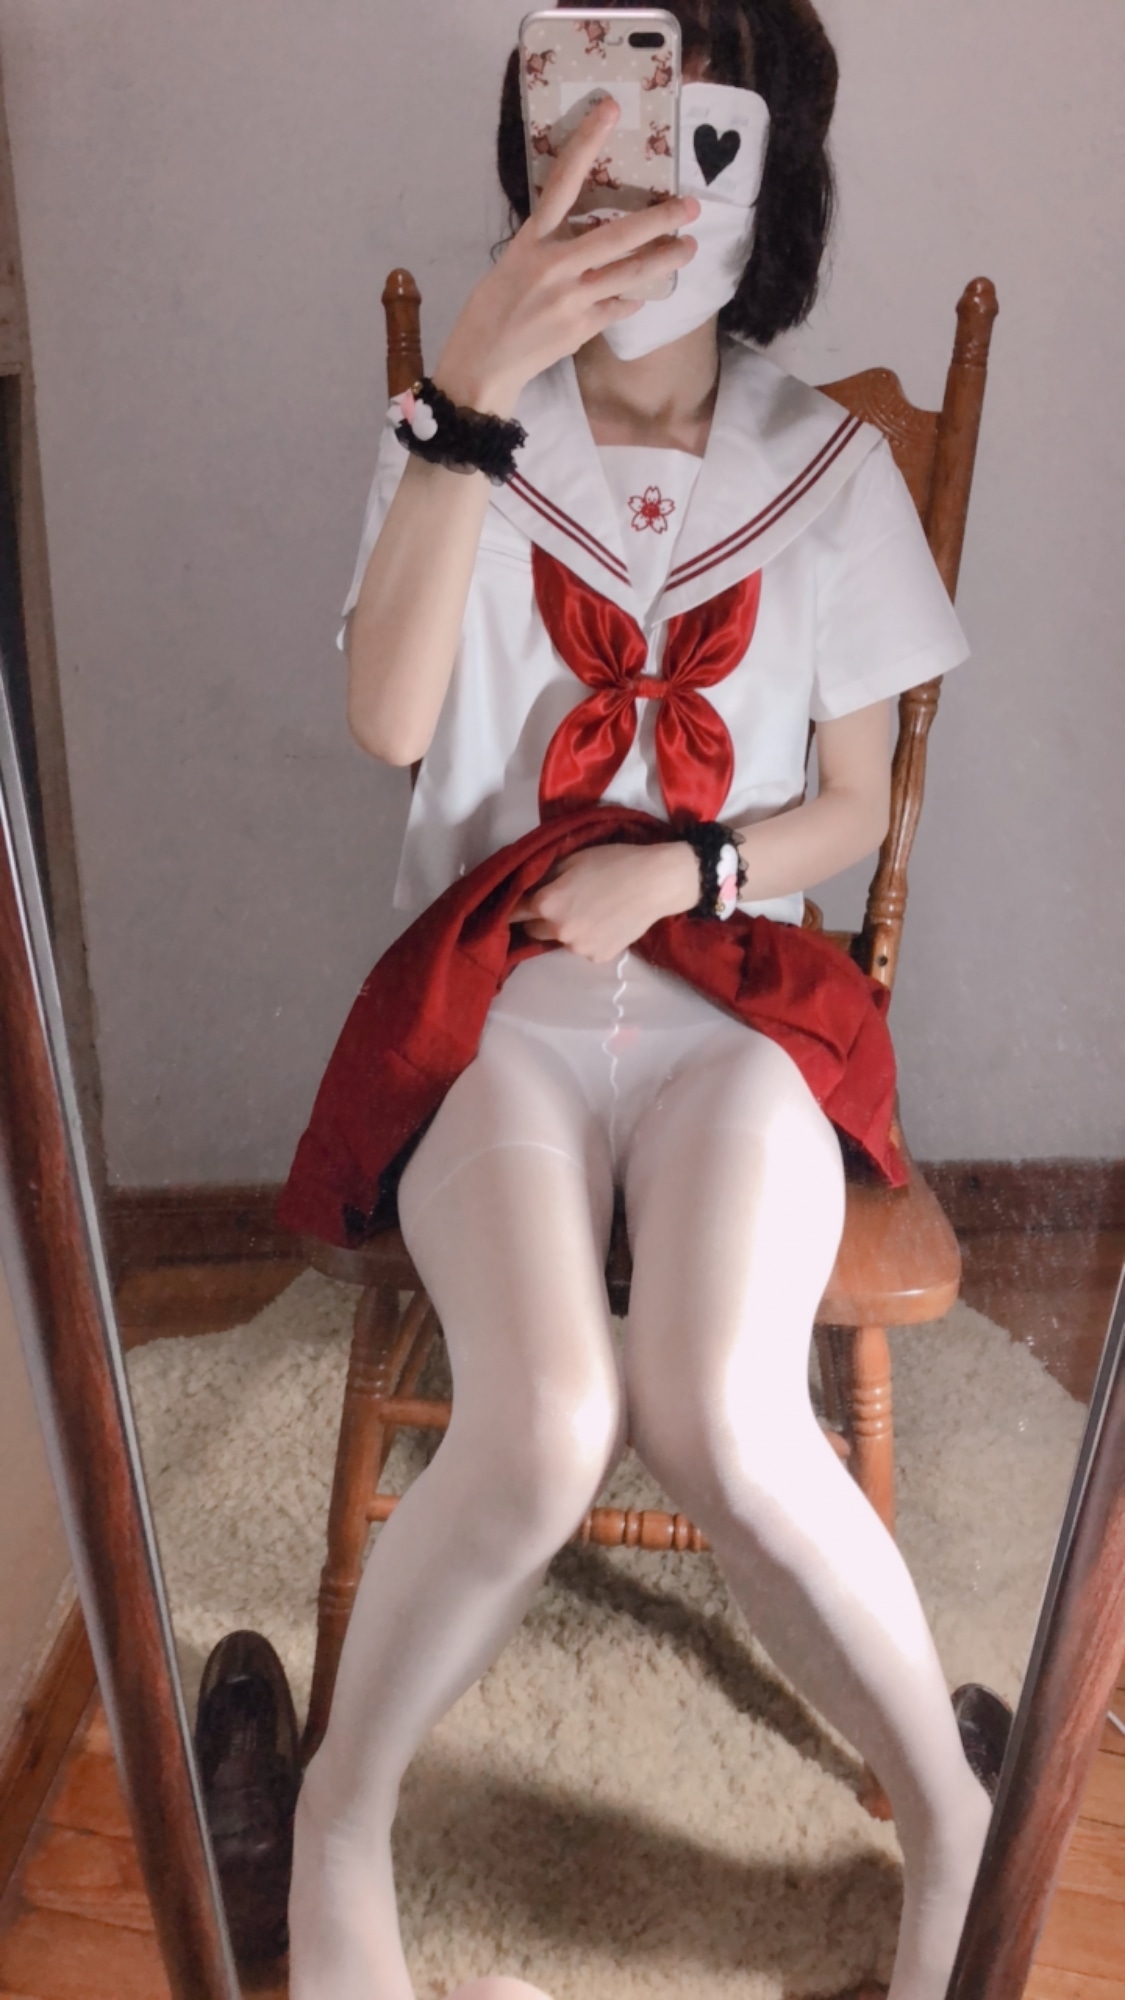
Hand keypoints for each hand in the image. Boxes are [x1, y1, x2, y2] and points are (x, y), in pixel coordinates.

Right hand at [434, 100, 699, 414]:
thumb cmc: (491, 311)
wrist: (483, 365)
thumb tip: (585, 238)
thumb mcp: (512, 265)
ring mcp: (571, 300)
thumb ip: (548, 248)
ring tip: (688, 248)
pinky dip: (631, 299)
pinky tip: (641, 294)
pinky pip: (618, 307)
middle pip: (617, 236)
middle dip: (659, 220)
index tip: (610, 111)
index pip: (563, 183)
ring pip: (629, 275)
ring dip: (664, 260)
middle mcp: (555, 267)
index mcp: (532, 242)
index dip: (586, 144)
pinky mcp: (581, 329)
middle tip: (691, 206)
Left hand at [511, 842, 700, 963]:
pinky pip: (583, 948)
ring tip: (589, 911)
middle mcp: (558, 931)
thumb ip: (543, 876)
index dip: (514, 904)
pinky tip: (605, 922)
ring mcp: (578, 949)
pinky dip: (588, 938)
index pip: (513, 911)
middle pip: (532, 930)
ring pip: (559, 940)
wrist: (656, 883)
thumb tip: (526, 887)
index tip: (518, 901)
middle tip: (558, 902)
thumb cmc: (614, 862)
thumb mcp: (572, 859)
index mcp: (547, 904)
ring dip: (565, 929)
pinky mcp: (598, 958)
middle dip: (538, 918)